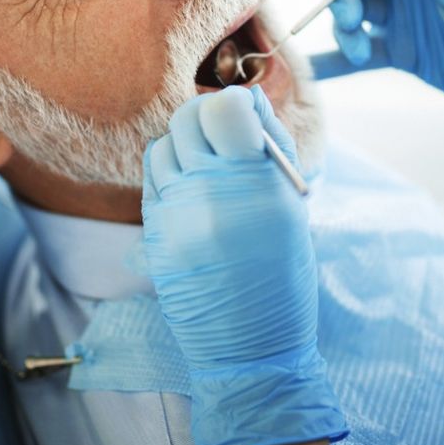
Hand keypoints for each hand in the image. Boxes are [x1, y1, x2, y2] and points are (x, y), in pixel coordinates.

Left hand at [142, 85, 347, 444]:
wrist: (249, 346)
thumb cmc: (283, 275)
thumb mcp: (292, 206)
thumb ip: (271, 146)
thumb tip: (248, 98)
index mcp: (252, 188)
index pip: (221, 110)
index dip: (233, 104)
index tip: (244, 116)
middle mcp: (205, 197)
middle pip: (186, 119)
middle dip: (207, 117)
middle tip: (226, 135)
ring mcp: (172, 216)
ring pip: (163, 146)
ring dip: (185, 144)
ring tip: (209, 168)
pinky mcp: (151, 234)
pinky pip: (152, 179)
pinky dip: (170, 172)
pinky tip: (192, 191)